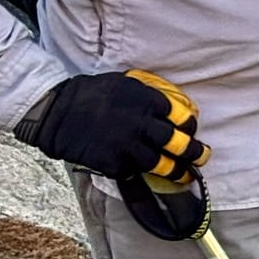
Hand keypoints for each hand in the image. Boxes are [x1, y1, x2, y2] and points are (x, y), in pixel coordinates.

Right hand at [18, 69, 208, 182]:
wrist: (56, 113)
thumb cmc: (89, 94)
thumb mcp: (123, 83)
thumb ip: (146, 94)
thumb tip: (168, 106)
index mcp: (146, 101)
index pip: (181, 116)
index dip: (189, 124)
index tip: (191, 129)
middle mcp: (142, 125)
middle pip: (178, 143)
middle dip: (195, 152)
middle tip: (202, 156)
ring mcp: (128, 147)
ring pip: (162, 163)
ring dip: (178, 171)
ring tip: (186, 174)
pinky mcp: (115, 164)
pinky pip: (135, 172)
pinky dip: (141, 172)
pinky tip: (149, 174)